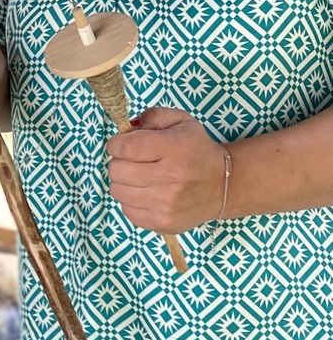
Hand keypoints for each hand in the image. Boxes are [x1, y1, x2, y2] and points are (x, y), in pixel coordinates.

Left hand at [107, 106, 226, 232]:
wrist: (222, 185)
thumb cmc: (196, 150)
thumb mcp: (181, 121)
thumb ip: (152, 116)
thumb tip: (126, 128)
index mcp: (175, 148)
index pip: (126, 147)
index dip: (116, 143)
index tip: (122, 144)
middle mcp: (171, 178)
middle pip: (116, 170)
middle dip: (119, 162)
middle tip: (133, 161)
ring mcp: (166, 204)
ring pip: (117, 190)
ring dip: (123, 182)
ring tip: (140, 177)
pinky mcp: (162, 223)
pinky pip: (126, 210)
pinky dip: (131, 200)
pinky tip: (147, 193)